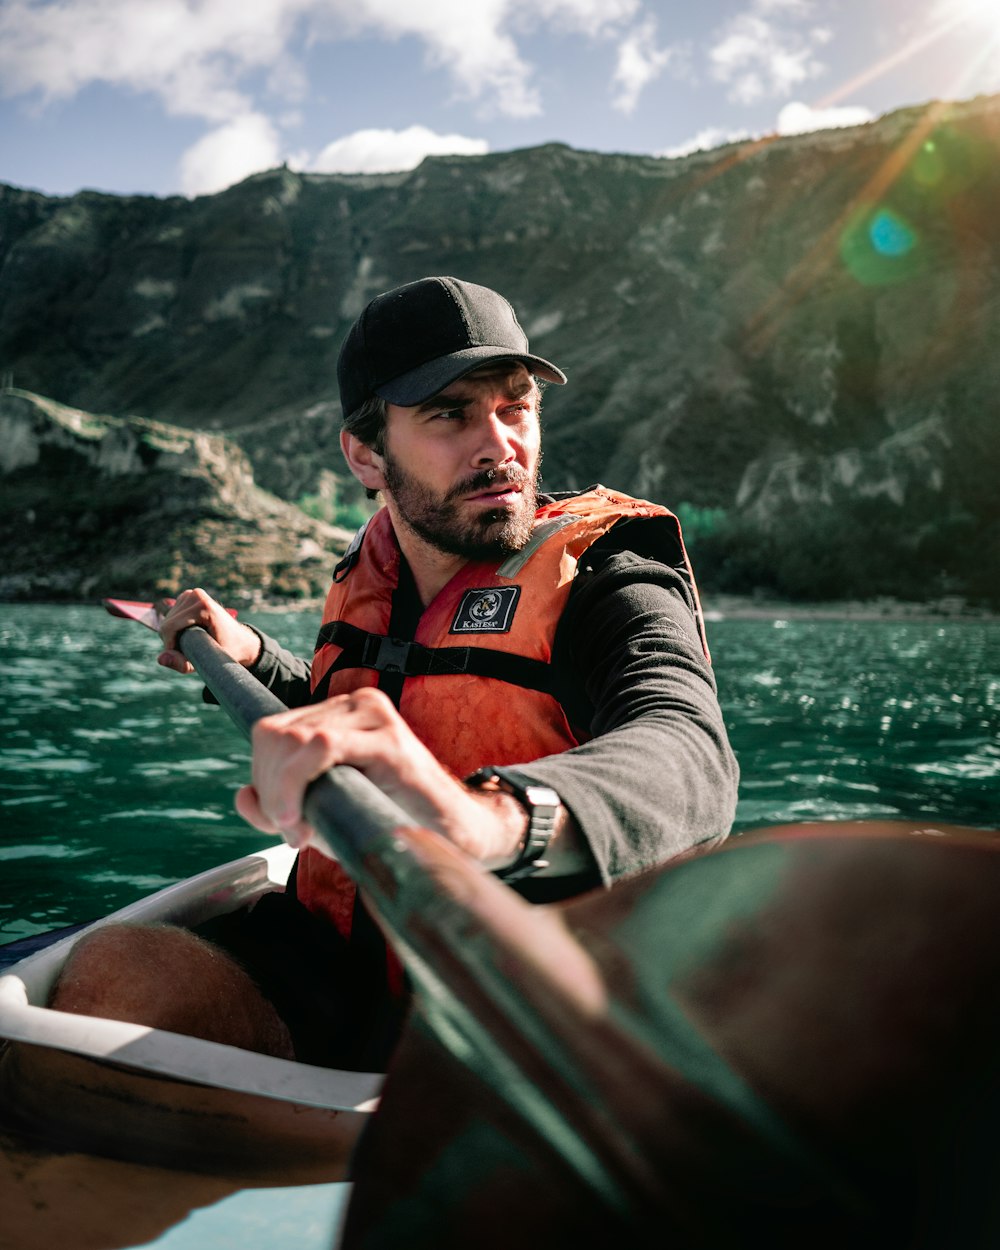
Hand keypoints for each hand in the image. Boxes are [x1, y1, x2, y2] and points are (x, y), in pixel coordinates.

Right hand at [156, 587, 260, 674]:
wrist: (241, 640)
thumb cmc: (229, 652)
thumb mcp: (208, 662)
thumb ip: (183, 664)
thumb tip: (161, 659)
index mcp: (203, 606)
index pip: (169, 627)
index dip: (170, 646)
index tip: (184, 658)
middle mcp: (196, 595)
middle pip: (166, 623)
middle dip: (172, 642)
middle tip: (191, 651)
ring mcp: (191, 594)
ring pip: (166, 621)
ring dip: (173, 636)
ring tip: (193, 643)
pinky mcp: (187, 596)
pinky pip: (171, 617)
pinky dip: (175, 629)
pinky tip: (190, 634)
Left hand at [234, 687, 526, 864]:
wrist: (454, 836)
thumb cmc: (391, 822)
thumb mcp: (325, 812)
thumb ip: (280, 804)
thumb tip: (242, 797)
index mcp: (340, 714)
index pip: (272, 730)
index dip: (262, 776)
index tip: (279, 818)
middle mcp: (356, 704)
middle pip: (274, 733)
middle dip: (268, 787)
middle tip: (291, 829)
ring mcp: (373, 716)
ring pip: (292, 739)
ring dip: (280, 792)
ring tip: (300, 830)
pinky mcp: (387, 738)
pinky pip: (321, 745)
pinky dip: (297, 782)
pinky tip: (303, 818)